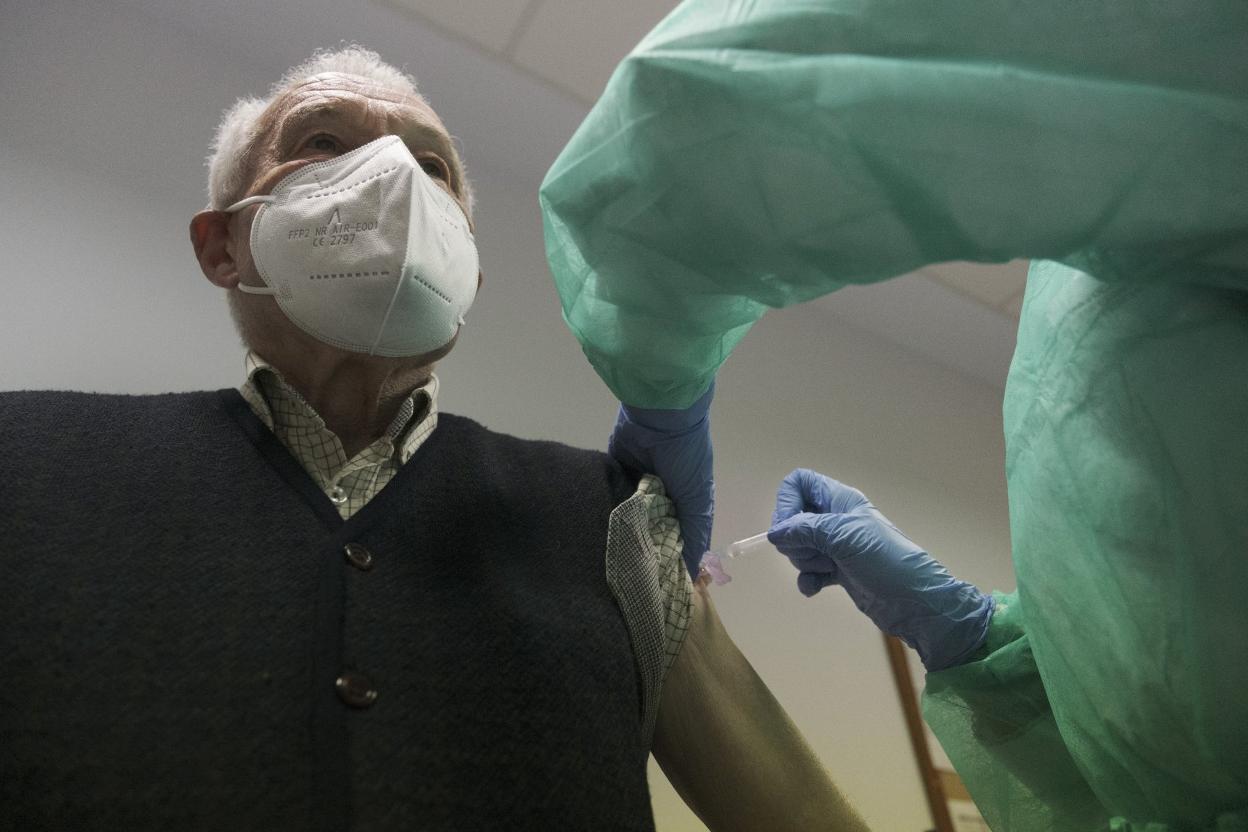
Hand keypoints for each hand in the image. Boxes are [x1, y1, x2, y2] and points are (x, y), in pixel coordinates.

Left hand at [609, 384, 713, 576]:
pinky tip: (595, 531)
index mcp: (684, 500)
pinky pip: (610, 495)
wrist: (661, 417)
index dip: (667, 556)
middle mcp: (661, 494)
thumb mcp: (697, 499)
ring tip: (606, 558)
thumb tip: (693, 572)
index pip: (674, 535)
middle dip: (640, 546)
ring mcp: (636, 482)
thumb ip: (694, 533)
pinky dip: (605, 509)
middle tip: (625, 575)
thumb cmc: (686, 458)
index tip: (655, 584)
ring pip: (627, 513)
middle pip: (648, 526)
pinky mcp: (616, 471)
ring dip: (620, 529)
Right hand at [767, 468, 993, 670]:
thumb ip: (807, 529)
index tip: (787, 527)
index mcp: (841, 500)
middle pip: (794, 518)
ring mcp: (836, 546)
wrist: (915, 603)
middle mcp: (836, 519)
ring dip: (804, 561)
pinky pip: (808, 570)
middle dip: (795, 539)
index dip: (787, 501)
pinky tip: (816, 588)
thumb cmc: (887, 561)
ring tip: (828, 569)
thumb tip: (775, 532)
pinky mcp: (838, 570)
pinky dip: (808, 579)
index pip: (800, 482)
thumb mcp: (846, 538)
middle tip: (816, 552)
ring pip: (799, 546)